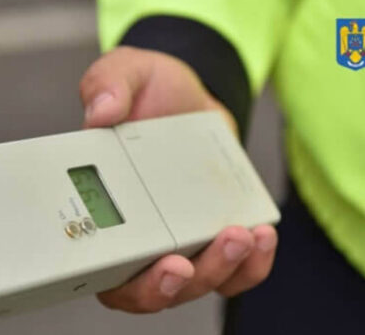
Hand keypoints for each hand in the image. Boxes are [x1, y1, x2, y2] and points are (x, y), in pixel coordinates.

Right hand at [79, 46, 277, 311]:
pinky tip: (262, 234)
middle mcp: (139, 240)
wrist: (191, 96)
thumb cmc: (149, 94)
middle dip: (174, 285)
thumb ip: (107, 85)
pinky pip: (237, 270)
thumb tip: (101, 111)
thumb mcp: (125, 73)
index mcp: (104, 214)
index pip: (105, 270)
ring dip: (220, 271)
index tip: (159, 263)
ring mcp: (181, 243)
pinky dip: (253, 264)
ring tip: (241, 236)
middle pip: (151, 291)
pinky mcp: (215, 237)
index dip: (128, 282)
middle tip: (189, 261)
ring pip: (197, 284)